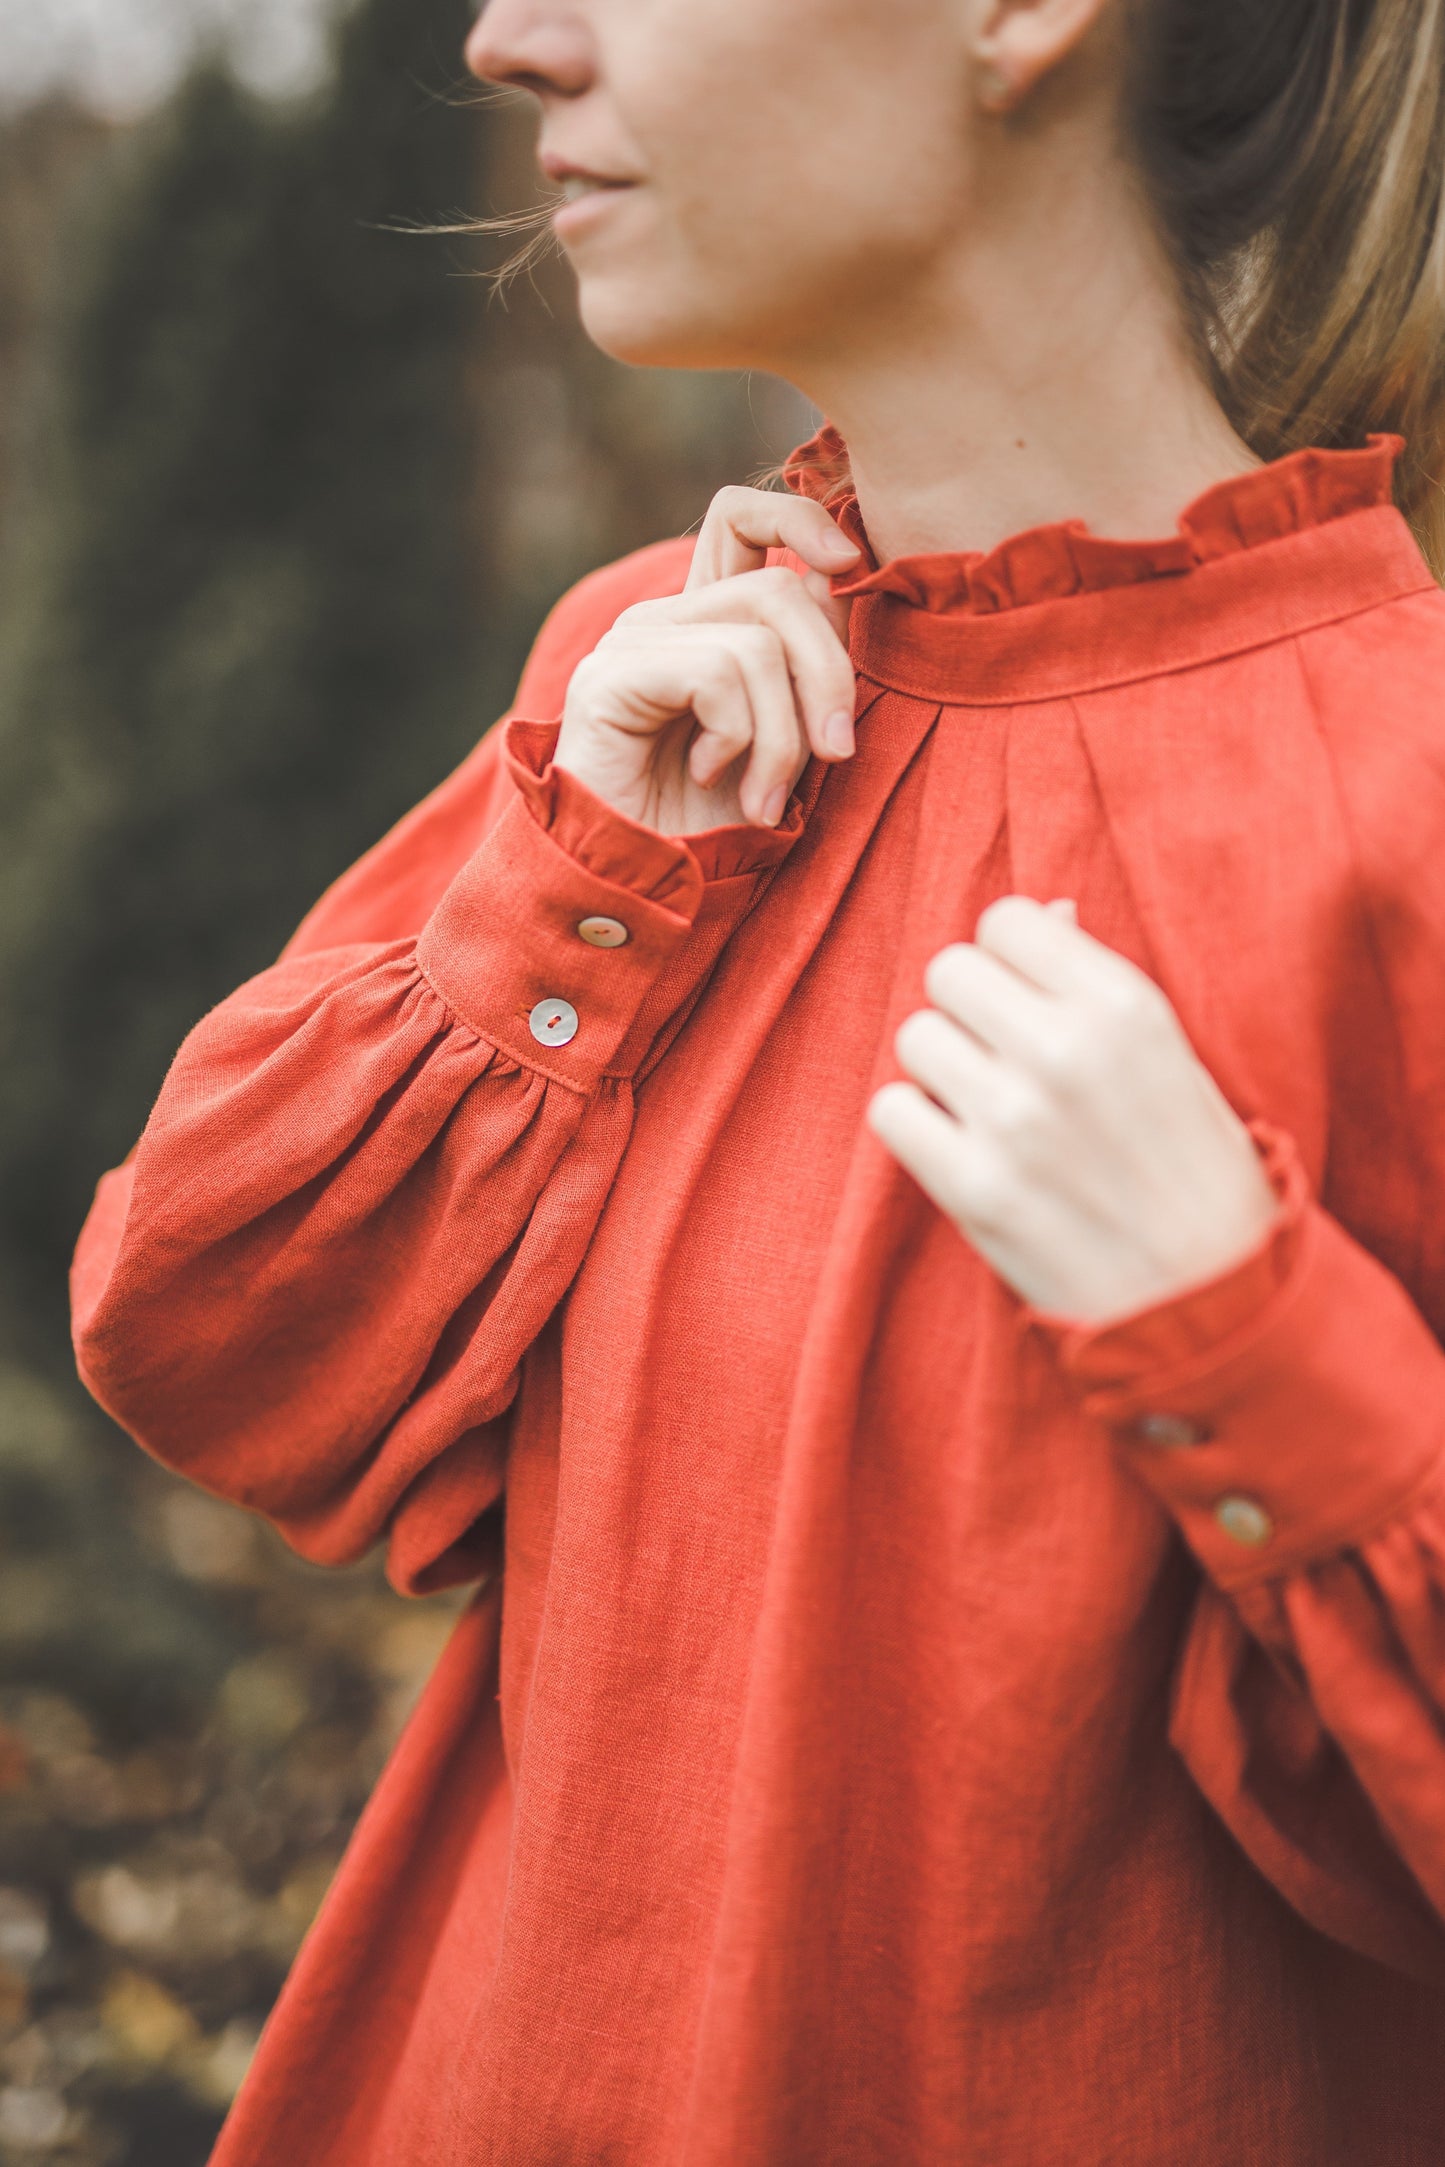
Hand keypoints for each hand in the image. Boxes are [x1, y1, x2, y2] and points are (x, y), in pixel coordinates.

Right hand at [554, 485, 861, 834]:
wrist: (636, 885)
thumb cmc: (711, 824)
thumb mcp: (785, 737)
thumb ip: (807, 663)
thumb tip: (843, 583)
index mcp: (704, 623)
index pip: (743, 517)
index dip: (802, 519)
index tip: (849, 564)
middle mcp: (664, 620)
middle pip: (780, 588)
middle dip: (830, 676)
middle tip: (836, 752)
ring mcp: (632, 643)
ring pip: (759, 641)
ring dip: (785, 735)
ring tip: (764, 796)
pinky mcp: (610, 676)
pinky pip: (717, 674)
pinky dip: (738, 738)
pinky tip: (714, 777)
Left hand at [867, 897, 1282, 1325]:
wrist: (1210, 1302)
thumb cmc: (1189, 1168)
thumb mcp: (1167, 1055)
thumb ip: (1093, 983)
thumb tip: (1042, 910)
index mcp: (1123, 1004)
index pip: (1007, 920)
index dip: (1007, 960)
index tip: (1025, 1002)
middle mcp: (1065, 1049)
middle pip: (948, 971)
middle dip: (968, 1011)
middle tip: (1003, 1061)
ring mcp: (1013, 1119)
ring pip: (915, 1037)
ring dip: (941, 1071)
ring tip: (990, 1112)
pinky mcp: (972, 1187)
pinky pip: (890, 1111)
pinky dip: (916, 1128)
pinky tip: (962, 1151)